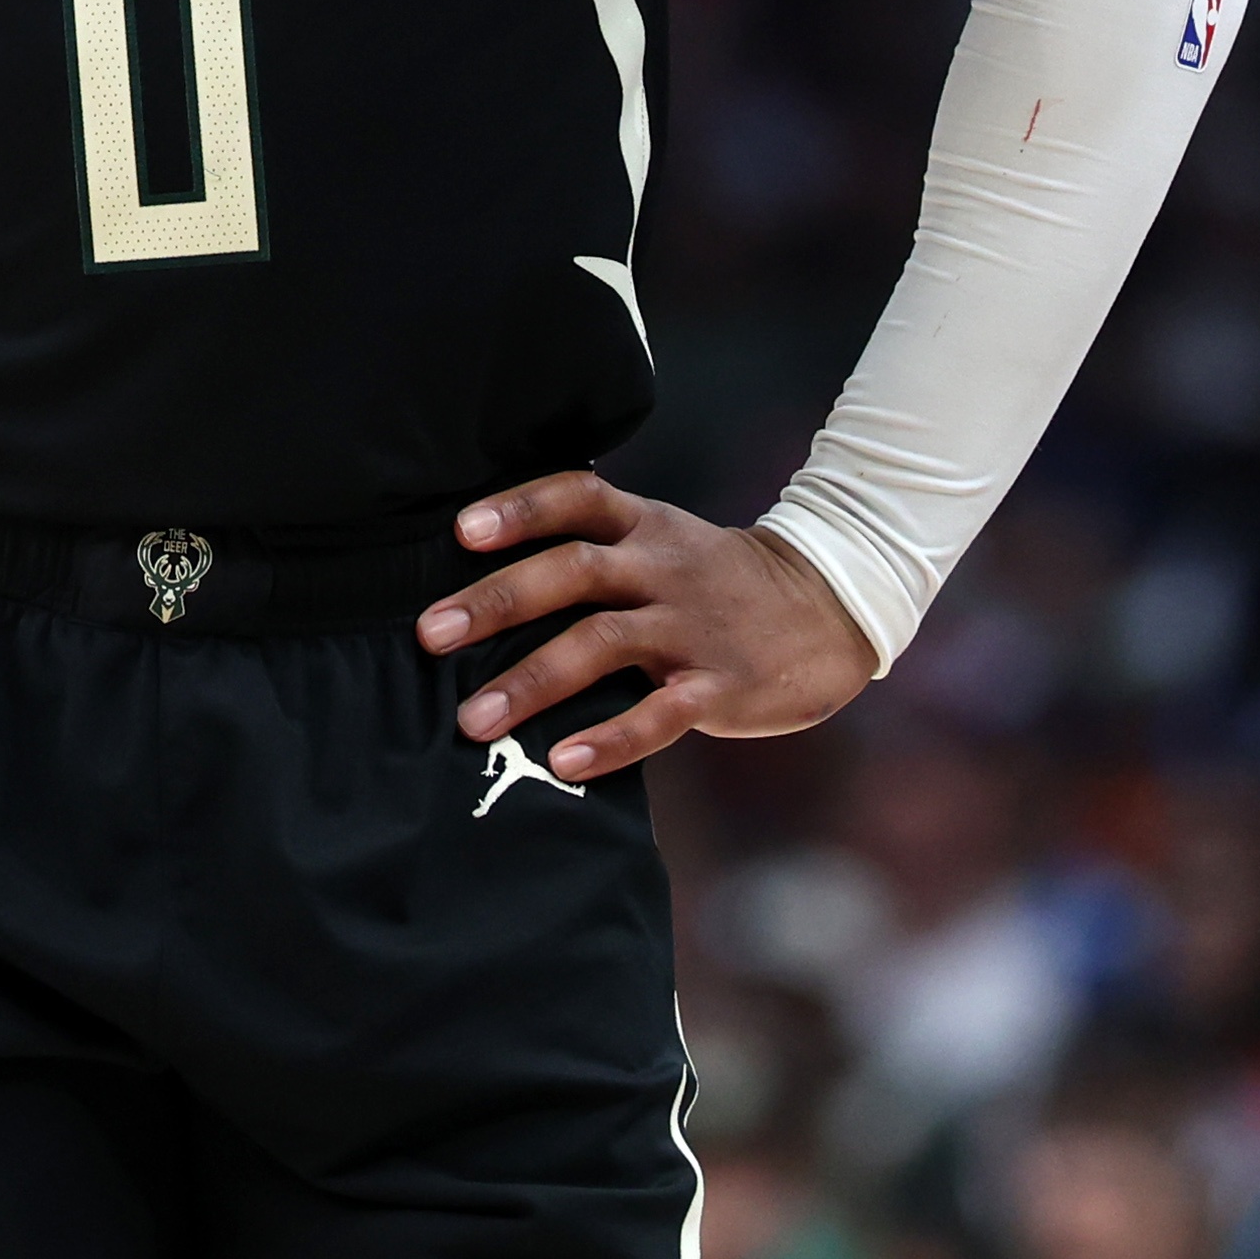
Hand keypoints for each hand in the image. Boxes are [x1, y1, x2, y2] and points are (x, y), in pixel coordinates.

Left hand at [419, 473, 869, 775]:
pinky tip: (561, 760)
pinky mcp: (717, 686)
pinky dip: (608, 739)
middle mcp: (663, 569)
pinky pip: (657, 715)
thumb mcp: (664, 542)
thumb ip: (594, 552)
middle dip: (497, 602)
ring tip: (472, 720)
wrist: (828, 610)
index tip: (462, 531)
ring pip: (602, 644)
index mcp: (646, 528)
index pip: (577, 498)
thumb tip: (483, 585)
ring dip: (530, 681)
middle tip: (431, 634)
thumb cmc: (716, 583)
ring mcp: (691, 628)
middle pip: (574, 570)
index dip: (520, 509)